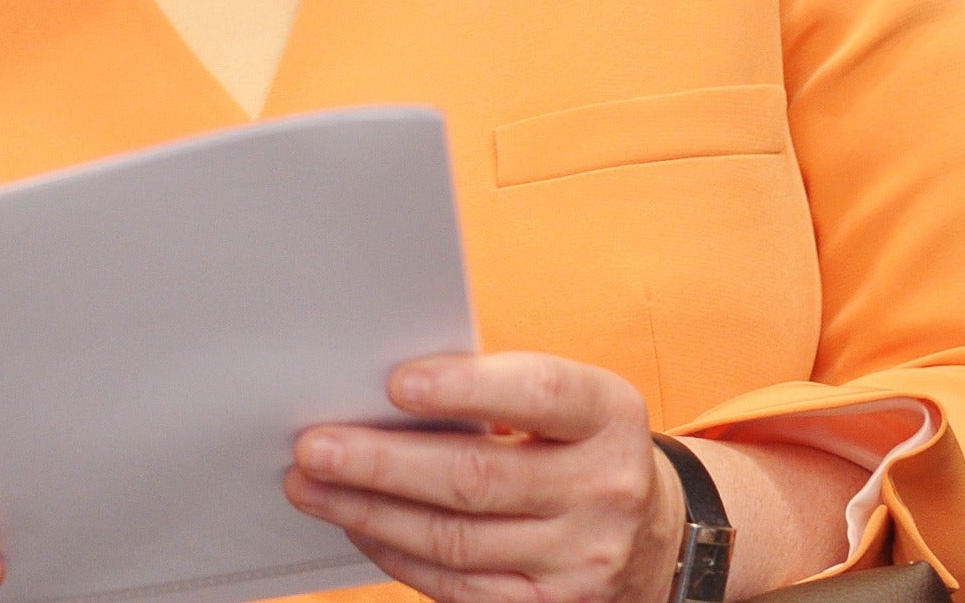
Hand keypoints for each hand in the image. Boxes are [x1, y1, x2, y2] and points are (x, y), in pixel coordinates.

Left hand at [286, 354, 681, 602]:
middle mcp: (604, 489)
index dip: (465, 388)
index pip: (539, 394)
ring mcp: (583, 558)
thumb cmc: (576, 443)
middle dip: (383, 463)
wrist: (652, 530)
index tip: (395, 383)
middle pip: (479, 478)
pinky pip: (460, 588)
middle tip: (314, 447)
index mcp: (606, 415)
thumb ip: (492, 388)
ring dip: (370, 513)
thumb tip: (378, 393)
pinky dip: (398, 556)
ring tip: (312, 487)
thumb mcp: (564, 401)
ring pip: (457, 541)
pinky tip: (359, 527)